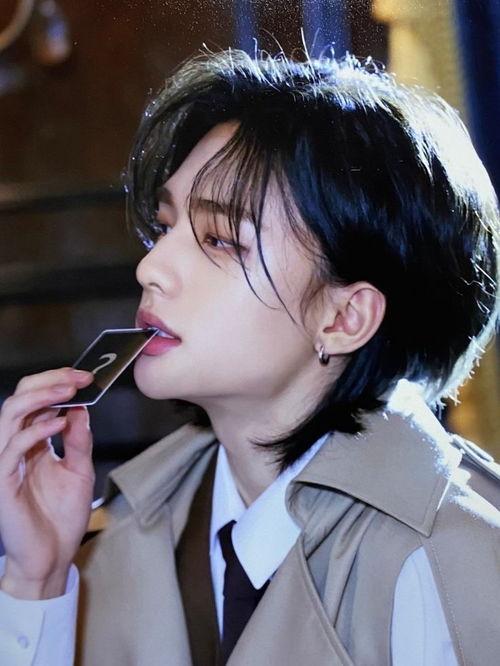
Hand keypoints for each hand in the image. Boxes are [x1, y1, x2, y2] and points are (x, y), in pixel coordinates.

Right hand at [0, 367, 94, 598]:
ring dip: (41, 397)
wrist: (52, 556)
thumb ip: (79, 440)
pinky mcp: (3, 480)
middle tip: (79, 378)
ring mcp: (7, 462)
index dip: (57, 383)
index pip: (35, 400)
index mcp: (32, 442)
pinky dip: (36, 430)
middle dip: (49, 381)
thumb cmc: (62, 515)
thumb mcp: (80, 470)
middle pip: (20, 399)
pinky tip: (60, 423)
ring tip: (69, 391)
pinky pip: (13, 446)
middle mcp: (16, 446)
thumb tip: (80, 409)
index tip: (86, 377)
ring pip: (10, 415)